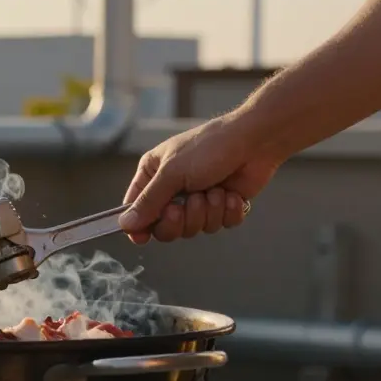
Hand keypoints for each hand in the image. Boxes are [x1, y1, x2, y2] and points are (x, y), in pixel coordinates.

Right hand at [117, 115, 282, 243]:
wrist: (255, 142)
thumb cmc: (209, 147)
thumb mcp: (172, 173)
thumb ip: (148, 202)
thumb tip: (124, 225)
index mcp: (153, 174)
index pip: (135, 209)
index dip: (138, 226)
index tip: (142, 238)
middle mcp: (172, 188)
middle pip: (165, 227)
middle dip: (180, 219)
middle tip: (184, 206)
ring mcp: (197, 199)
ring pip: (193, 228)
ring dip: (207, 212)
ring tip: (215, 191)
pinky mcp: (221, 207)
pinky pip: (218, 225)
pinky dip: (226, 212)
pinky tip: (231, 194)